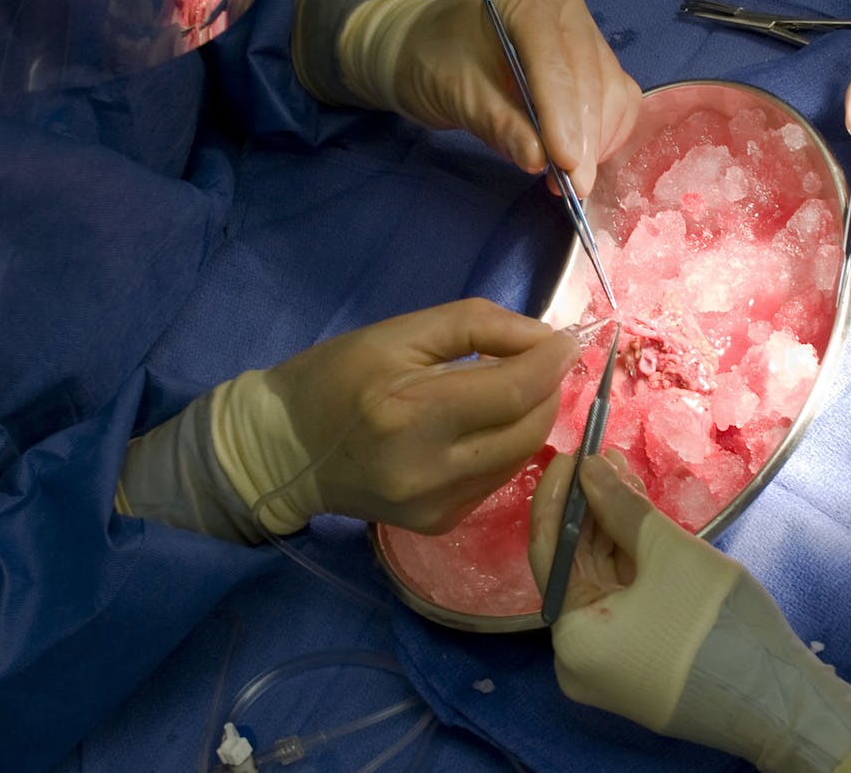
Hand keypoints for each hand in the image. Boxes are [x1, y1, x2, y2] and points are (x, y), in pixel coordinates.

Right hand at [259, 298, 579, 533]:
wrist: (283, 451)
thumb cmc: (336, 376)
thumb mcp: (400, 332)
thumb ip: (477, 326)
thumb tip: (544, 339)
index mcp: (410, 415)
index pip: (513, 392)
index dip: (551, 363)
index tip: (567, 341)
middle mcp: (427, 472)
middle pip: (528, 430)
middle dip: (547, 389)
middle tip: (540, 361)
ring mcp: (435, 507)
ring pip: (521, 457)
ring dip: (531, 417)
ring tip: (512, 387)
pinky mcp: (439, 525)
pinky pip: (498, 479)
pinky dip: (507, 446)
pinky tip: (484, 425)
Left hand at [390, 0, 641, 196]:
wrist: (429, 48)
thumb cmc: (435, 61)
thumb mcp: (454, 92)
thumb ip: (497, 122)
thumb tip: (539, 160)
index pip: (554, 60)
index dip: (563, 114)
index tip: (567, 163)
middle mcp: (565, 7)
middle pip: (591, 76)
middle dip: (585, 136)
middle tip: (574, 186)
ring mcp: (585, 31)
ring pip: (612, 90)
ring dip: (598, 140)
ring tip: (571, 178)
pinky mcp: (596, 60)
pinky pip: (618, 99)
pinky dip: (606, 133)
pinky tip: (584, 158)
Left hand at [528, 452, 850, 772]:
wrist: (779, 698)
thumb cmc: (716, 624)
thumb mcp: (667, 552)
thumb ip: (621, 507)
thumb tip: (588, 467)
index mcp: (571, 639)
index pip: (549, 554)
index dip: (558, 499)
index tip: (570, 454)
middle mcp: (578, 658)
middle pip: (577, 567)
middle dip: (591, 510)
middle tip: (603, 457)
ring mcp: (611, 664)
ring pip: (604, 581)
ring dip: (614, 530)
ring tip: (625, 475)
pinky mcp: (641, 661)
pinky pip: (624, 600)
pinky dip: (632, 561)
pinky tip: (640, 518)